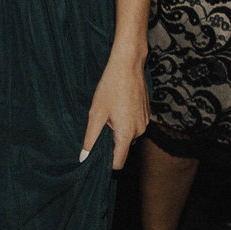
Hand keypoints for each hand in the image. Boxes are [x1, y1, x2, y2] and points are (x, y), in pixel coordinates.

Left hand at [79, 53, 148, 170]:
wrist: (128, 65)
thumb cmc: (111, 87)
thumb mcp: (96, 113)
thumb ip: (90, 138)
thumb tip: (83, 157)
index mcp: (126, 134)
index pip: (118, 163)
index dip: (106, 164)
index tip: (95, 158)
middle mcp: (139, 131)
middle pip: (122, 149)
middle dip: (110, 143)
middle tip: (100, 125)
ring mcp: (145, 123)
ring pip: (127, 137)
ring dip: (117, 131)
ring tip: (110, 113)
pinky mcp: (146, 115)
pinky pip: (133, 126)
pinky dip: (124, 122)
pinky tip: (118, 107)